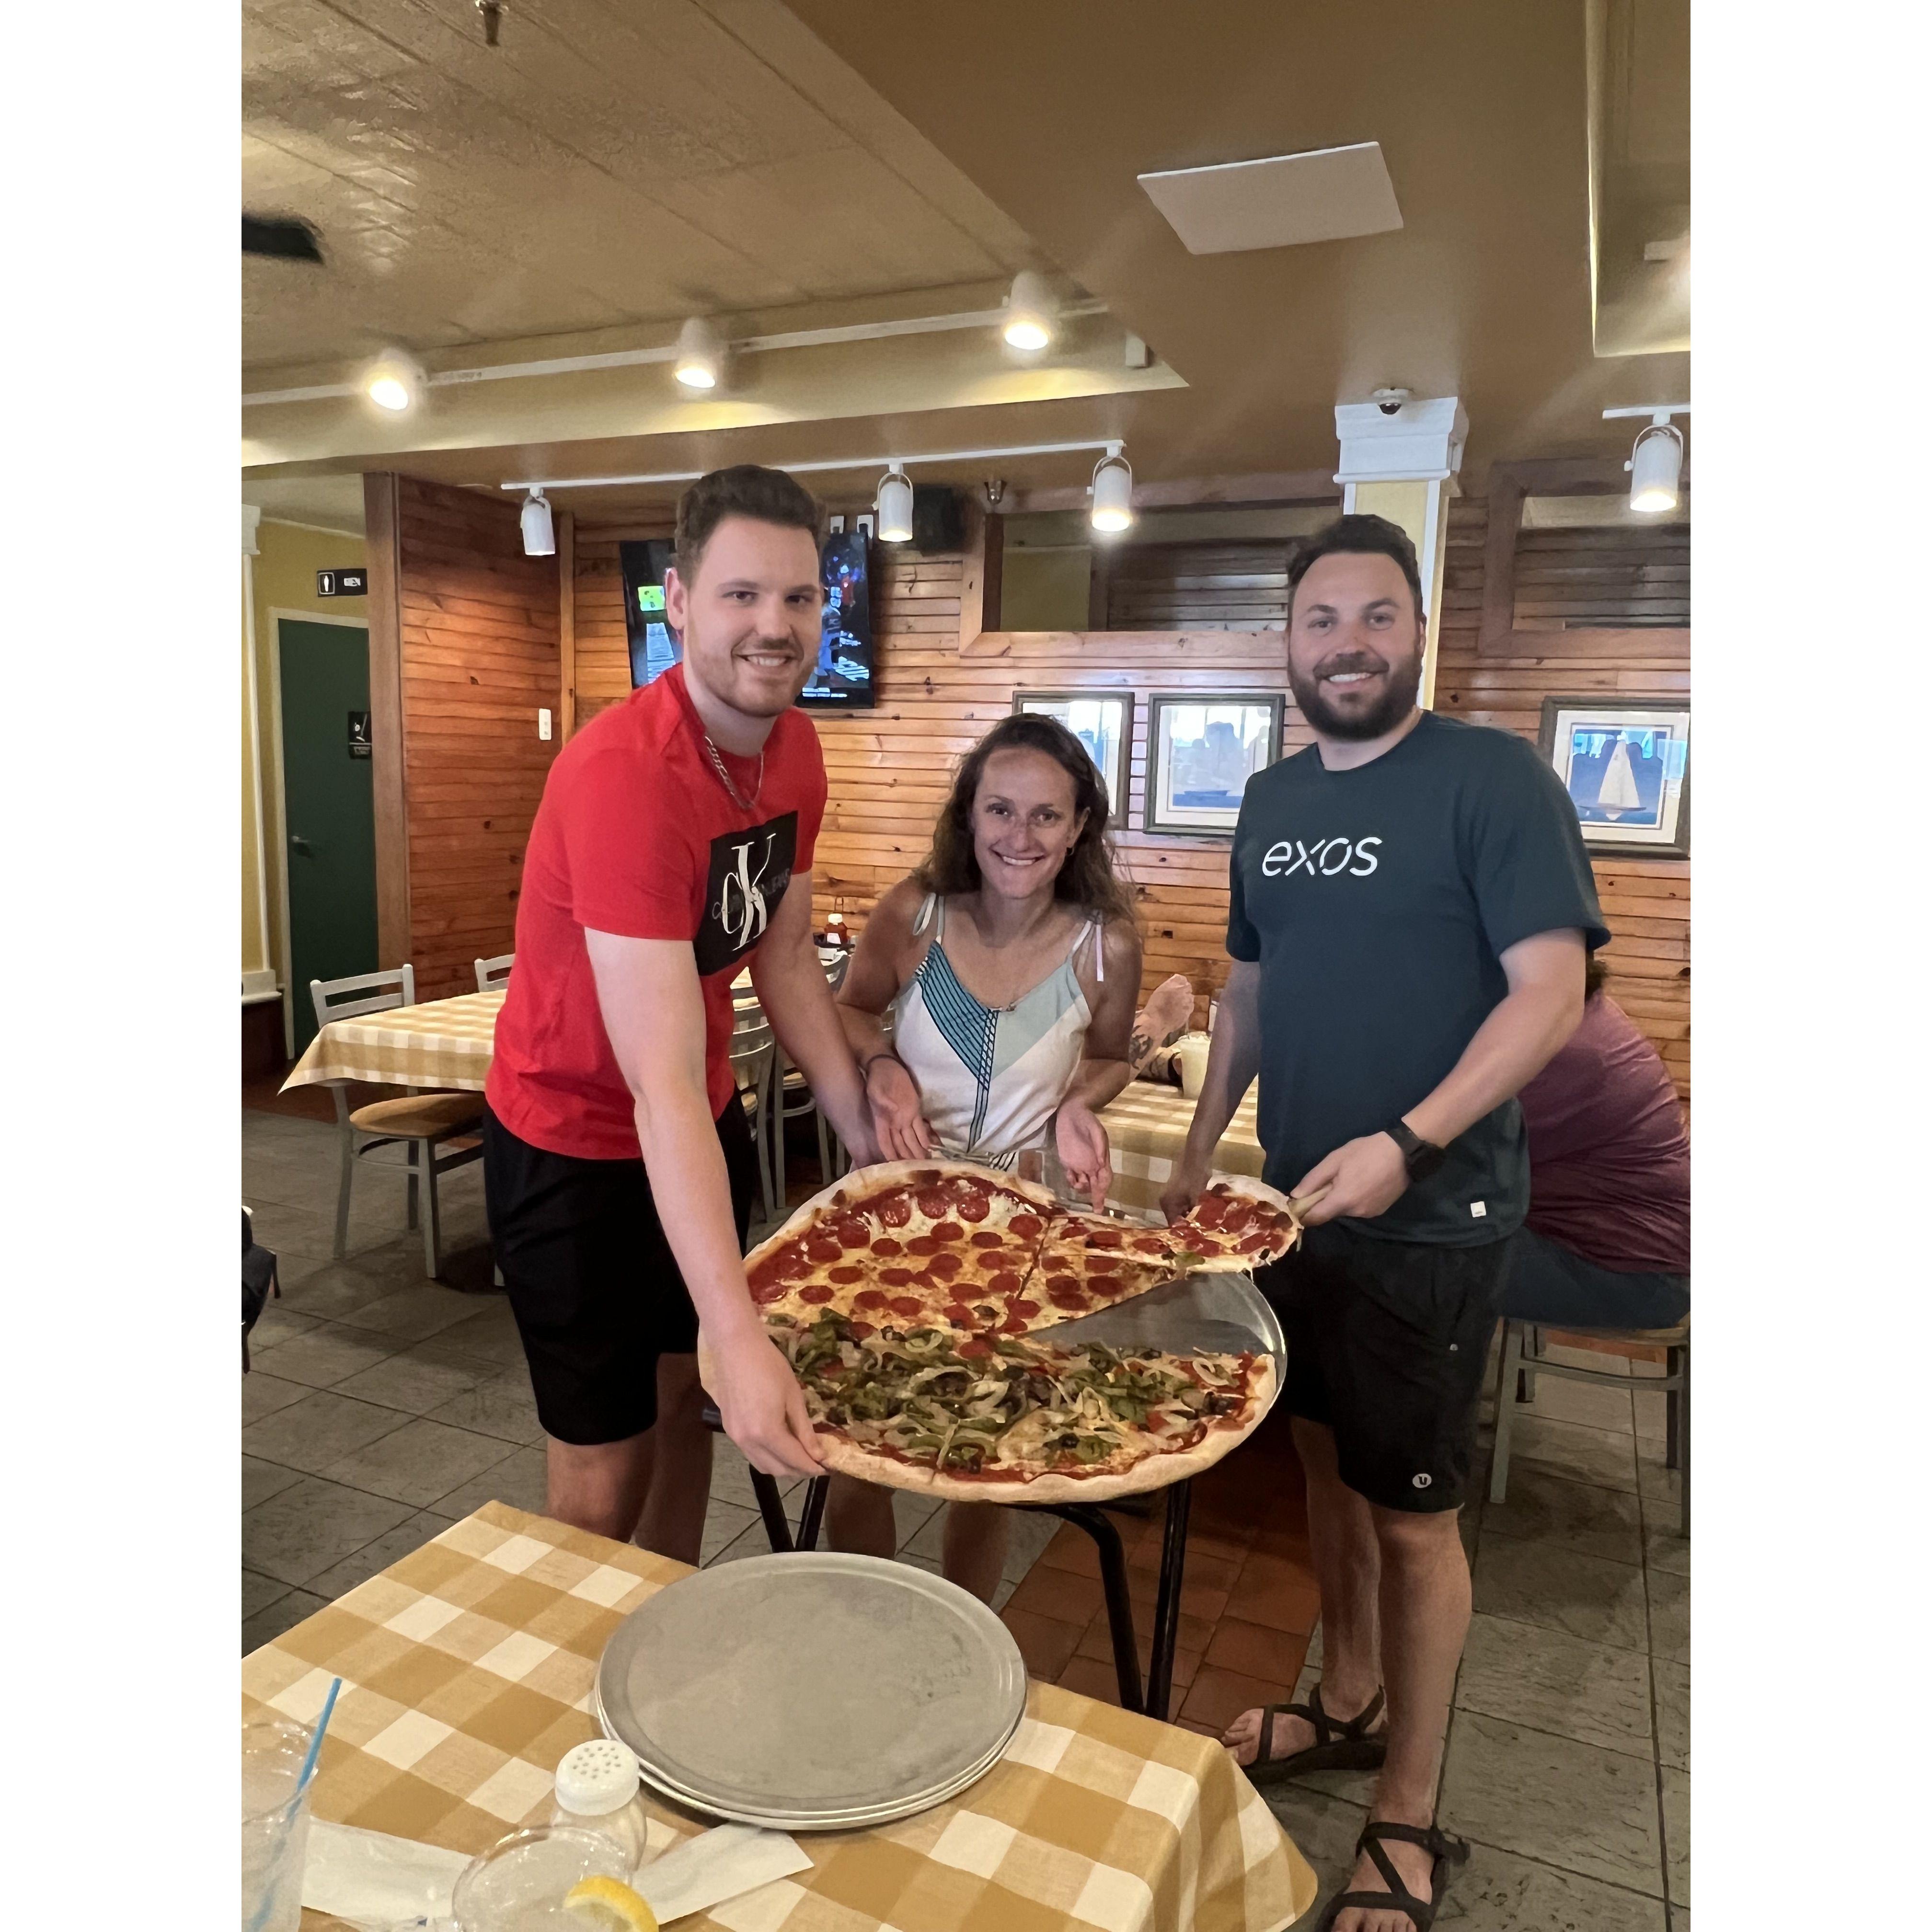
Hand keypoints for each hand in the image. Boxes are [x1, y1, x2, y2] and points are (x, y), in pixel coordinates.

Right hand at [702, 1318, 824, 1478]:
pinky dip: (768, 1457)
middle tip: (817, 1461)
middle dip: (799, 1470)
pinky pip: (751, 1454)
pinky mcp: (729, 1430)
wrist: (735, 1347)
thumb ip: (805, 1430)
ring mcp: (735, 1437)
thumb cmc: (769, 1365)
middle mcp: (748, 1441)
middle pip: (778, 1469)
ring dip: (783, 1467)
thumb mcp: (794, 1396)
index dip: (813, 1467)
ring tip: (801, 1456)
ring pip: (762, 1465)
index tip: (828, 1468)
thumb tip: (818, 1455)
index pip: (794, 1460)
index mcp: (767, 1432)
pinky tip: (780, 1445)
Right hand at [865, 1055, 933, 1162]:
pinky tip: (930, 1148)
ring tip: (923, 1164)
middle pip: (900, 1144)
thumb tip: (891, 1110)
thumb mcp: (876, 1089)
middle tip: (914, 1170)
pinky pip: (920, 1127)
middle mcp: (893, 1123)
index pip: (884, 1141)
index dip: (889, 1153)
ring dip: (916, 1151)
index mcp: (881, 1120)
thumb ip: (882, 1101)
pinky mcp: (914, 1111)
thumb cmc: (877, 1079)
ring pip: (911, 1139)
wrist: (886, 1068)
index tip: (893, 1166)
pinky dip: (924, 1138)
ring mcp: (904, 1118)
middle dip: (906, 1157)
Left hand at [1053, 1100, 1112, 1212]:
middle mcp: (1091, 1165)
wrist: (1072, 1112)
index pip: (1105, 1179)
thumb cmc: (1088, 1121)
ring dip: (1083, 1190)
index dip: (1104, 1191)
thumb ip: (1100, 1147)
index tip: (1103, 1202)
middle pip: (1095, 1186)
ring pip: (1083, 1184)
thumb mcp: (1097, 1131)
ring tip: (1080, 1187)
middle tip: (1096, 1210)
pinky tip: (1071, 1180)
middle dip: (1097, 1198)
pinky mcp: (1067, 1162)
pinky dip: (1071, 1182)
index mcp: (1101, 1159)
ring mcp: (1079, 1164)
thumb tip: (1101, 1163)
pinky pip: (1070, 1177)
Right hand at [1160, 1149, 1212, 1225]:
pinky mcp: (1180, 1190)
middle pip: (1176, 1217)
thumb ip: (1192, 1215)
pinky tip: (1203, 1211)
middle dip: (1188, 1223)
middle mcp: (1166, 1200)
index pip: (1172, 1224)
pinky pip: (1185, 1203)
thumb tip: (1193, 1230)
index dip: (1183, 1231)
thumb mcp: (1195, 1199)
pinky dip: (1192, 1207)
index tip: (1195, 1236)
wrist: (1196, 1156)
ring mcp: (1173, 1194)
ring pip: (1181, 1210)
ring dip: (1191, 1215)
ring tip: (1204, 1222)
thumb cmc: (1194, 1178)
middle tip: (1202, 1230)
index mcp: (1166, 1203)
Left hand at [1292, 1131, 1408, 1226]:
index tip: (1297, 1206)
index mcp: (1343, 1200)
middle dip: (1325, 1201)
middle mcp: (1356, 1212)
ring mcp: (1370, 1213)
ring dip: (1342, 1199)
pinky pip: (1359, 1209)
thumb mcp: (1336, 1159)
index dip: (1304, 1214)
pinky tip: (1363, 1183)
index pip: (1316, 1218)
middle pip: (1331, 1213)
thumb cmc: (1367, 1152)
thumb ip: (1314, 1179)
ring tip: (1351, 1178)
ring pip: (1346, 1210)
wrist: (1404, 1153)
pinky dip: (1356, 1200)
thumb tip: (1295, 1195)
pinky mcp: (1380, 1211)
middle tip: (1331, 1180)